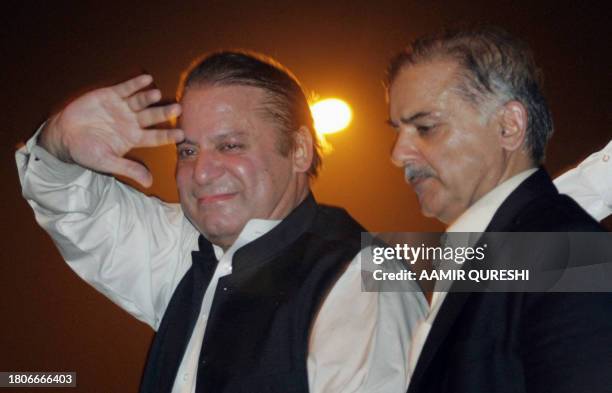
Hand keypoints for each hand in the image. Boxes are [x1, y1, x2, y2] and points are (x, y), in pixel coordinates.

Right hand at [40, 74, 183, 186]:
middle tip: (178, 108)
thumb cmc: (86, 151)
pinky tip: (146, 79)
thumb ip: (128, 169)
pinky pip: (126, 88)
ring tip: (157, 94)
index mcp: (134, 138)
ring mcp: (123, 108)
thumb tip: (149, 183)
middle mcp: (132, 122)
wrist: (64, 135)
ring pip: (140, 101)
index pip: (155, 137)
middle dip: (164, 113)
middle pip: (152, 117)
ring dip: (149, 97)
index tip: (181, 134)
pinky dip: (136, 84)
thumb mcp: (107, 162)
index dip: (168, 135)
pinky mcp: (111, 95)